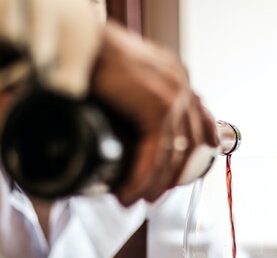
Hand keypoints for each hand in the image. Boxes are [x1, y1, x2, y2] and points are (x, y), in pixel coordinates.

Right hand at [92, 21, 217, 205]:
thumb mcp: (124, 78)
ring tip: (136, 199)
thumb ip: (136, 98)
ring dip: (154, 183)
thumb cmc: (91, 55)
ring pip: (172, 155)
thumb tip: (130, 126)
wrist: (77, 40)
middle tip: (153, 194)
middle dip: (172, 176)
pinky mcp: (157, 108)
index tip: (184, 168)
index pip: (199, 119)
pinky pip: (155, 155)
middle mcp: (179, 84)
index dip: (197, 148)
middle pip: (190, 144)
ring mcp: (173, 96)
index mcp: (175, 76)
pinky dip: (141, 178)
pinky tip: (129, 191)